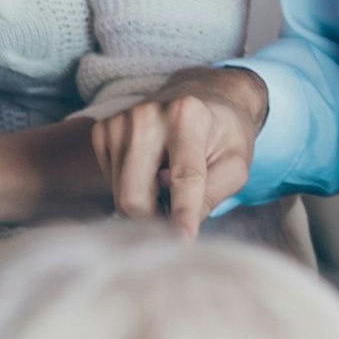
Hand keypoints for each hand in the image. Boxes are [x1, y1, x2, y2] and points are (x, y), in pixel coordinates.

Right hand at [89, 67, 268, 235]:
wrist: (202, 96)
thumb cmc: (224, 135)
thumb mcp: (236, 164)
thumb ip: (213, 194)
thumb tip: (178, 227)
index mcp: (188, 115)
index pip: (184, 177)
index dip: (183, 214)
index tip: (183, 242)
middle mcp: (147, 115)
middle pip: (135, 196)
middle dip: (154, 221)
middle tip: (176, 224)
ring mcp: (119, 121)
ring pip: (121, 195)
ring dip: (145, 205)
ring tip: (167, 188)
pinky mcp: (102, 131)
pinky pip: (112, 183)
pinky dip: (132, 189)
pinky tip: (150, 173)